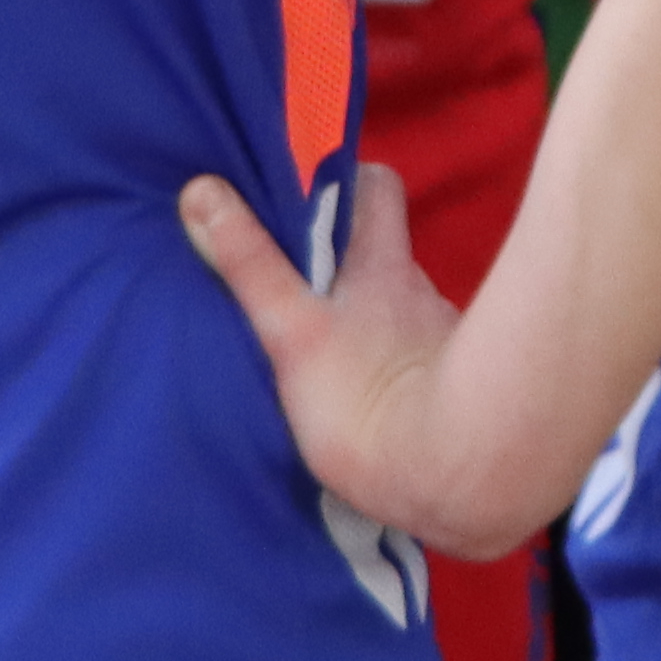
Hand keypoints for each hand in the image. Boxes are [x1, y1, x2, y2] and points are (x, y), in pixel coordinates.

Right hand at [176, 165, 510, 556]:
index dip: (348, 180)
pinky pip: (412, 366)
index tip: (302, 193)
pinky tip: (360, 397)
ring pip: (397, 311)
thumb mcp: (294, 332)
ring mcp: (439, 346)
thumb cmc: (370, 399)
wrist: (460, 480)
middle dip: (345, 257)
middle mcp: (420, 294)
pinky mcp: (451, 397)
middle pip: (383, 253)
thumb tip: (200, 190)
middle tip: (291, 272)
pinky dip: (389, 368)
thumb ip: (251, 266)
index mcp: (385, 265)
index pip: (377, 188)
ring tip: (316, 340)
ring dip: (364, 318)